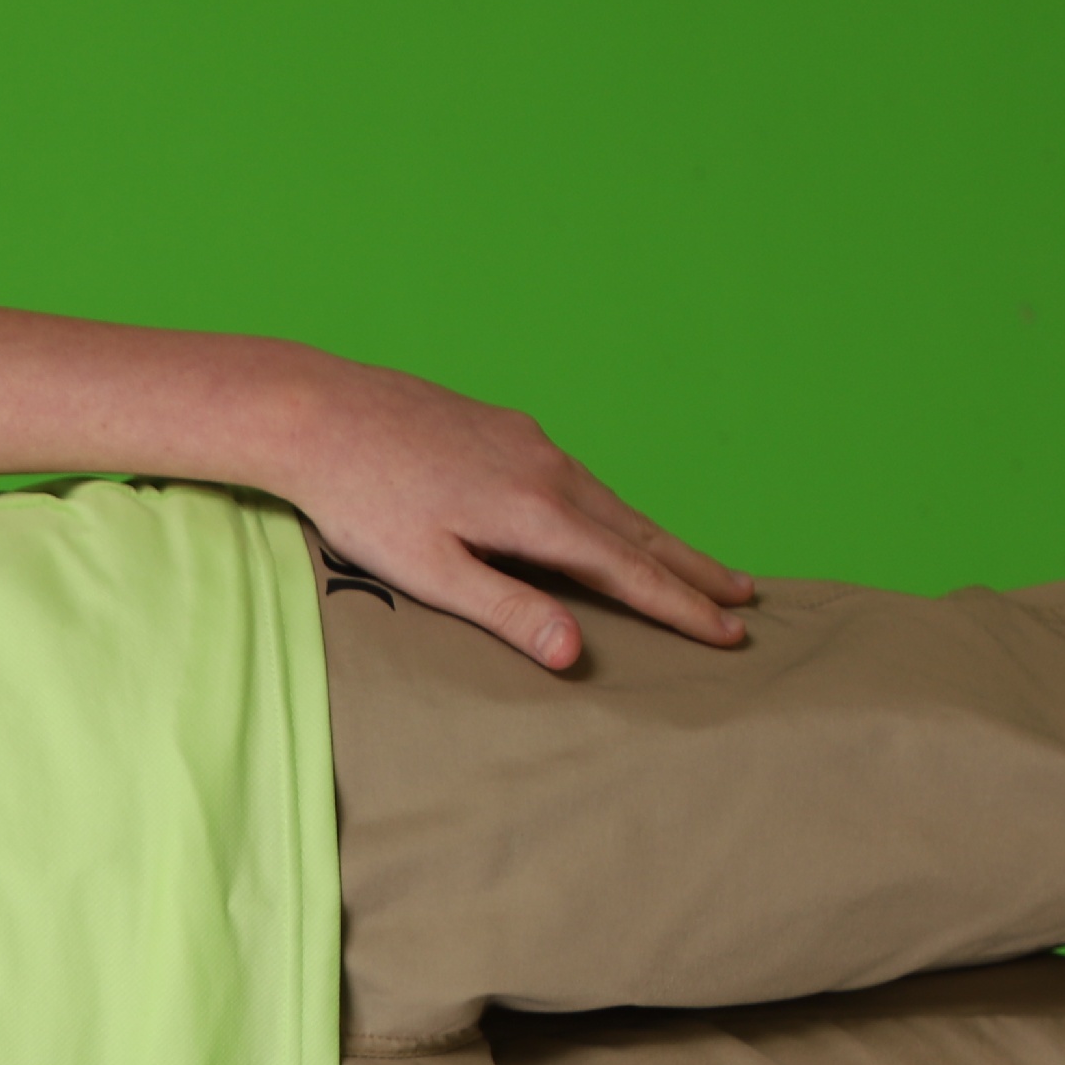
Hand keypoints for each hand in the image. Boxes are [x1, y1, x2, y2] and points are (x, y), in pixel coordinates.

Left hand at [273, 358, 757, 670]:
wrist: (318, 411)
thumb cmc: (363, 500)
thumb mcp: (429, 570)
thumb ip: (505, 610)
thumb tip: (574, 652)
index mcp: (537, 514)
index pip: (630, 572)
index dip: (682, 607)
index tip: (729, 635)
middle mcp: (549, 470)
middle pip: (640, 530)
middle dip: (694, 568)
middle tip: (746, 598)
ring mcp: (530, 442)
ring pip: (612, 499)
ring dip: (658, 535)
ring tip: (696, 563)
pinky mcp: (505, 426)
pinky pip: (578, 476)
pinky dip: (613, 506)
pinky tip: (610, 518)